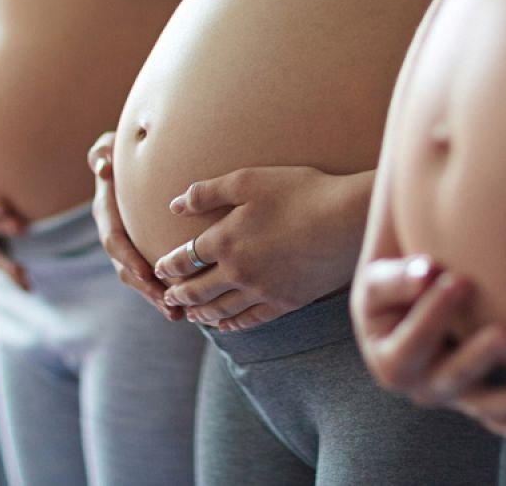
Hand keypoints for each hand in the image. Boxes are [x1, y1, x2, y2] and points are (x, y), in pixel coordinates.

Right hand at [87, 131, 180, 320]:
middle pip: (127, 269)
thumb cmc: (120, 150)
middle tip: (169, 306)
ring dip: (158, 298)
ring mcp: (128, 246)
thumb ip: (101, 152)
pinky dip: (166, 291)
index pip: (114, 241)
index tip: (144, 273)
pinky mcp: (144, 251)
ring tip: (179, 314)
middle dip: (147, 290)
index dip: (127, 258)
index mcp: (106, 213)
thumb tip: (102, 166)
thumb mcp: (107, 146)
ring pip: (140, 279)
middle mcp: (115, 234)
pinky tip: (188, 306)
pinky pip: (152, 275)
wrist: (129, 161)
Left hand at [153, 167, 371, 331]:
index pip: (184, 258)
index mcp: (224, 240)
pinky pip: (251, 320)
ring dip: (201, 313)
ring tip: (190, 315)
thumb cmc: (300, 191)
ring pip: (220, 310)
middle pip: (197, 290)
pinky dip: (233, 325)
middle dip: (178, 294)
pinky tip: (227, 326)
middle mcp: (237, 271)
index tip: (159, 269)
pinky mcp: (286, 302)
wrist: (345, 219)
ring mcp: (261, 290)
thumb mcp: (249, 180)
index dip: (168, 265)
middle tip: (167, 298)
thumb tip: (175, 204)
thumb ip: (207, 192)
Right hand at [352, 255, 505, 438]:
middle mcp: (419, 385)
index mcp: (389, 360)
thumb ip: (398, 278)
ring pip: (480, 403)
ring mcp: (449, 395)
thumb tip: (426, 272)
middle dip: (481, 355)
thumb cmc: (390, 290)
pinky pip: (495, 417)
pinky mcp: (473, 397)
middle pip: (451, 376)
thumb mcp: (379, 281)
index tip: (460, 280)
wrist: (401, 308)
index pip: (412, 339)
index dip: (434, 313)